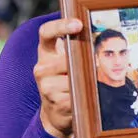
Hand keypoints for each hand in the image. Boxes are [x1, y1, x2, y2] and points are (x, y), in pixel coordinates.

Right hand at [35, 18, 82, 137]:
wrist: (55, 113)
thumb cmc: (64, 82)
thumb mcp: (66, 63)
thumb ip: (75, 50)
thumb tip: (96, 40)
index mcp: (45, 53)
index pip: (46, 32)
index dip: (61, 26)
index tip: (78, 24)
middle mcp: (41, 68)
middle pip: (67, 59)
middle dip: (82, 63)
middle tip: (93, 67)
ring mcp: (45, 86)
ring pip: (75, 78)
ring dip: (85, 81)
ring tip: (85, 85)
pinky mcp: (55, 102)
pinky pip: (78, 94)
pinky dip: (85, 95)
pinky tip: (83, 98)